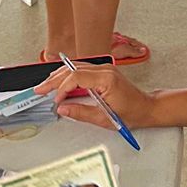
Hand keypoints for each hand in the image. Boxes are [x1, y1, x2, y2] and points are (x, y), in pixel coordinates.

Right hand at [34, 61, 157, 130]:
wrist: (146, 108)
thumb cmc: (132, 113)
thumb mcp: (105, 118)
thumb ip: (81, 113)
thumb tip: (62, 108)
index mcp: (106, 79)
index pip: (76, 77)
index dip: (62, 88)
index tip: (56, 100)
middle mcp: (105, 70)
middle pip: (72, 69)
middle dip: (54, 80)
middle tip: (39, 89)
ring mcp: (104, 69)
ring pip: (75, 68)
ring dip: (59, 76)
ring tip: (45, 86)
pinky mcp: (103, 72)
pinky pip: (81, 70)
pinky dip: (68, 76)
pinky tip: (59, 82)